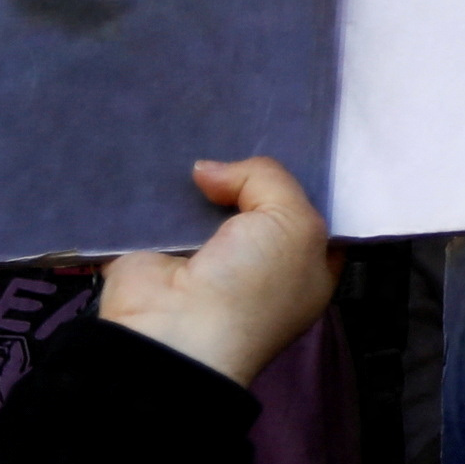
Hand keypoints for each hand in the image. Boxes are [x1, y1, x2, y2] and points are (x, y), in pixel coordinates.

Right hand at [88, 158, 336, 390]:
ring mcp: (204, 259)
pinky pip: (157, 211)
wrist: (174, 333)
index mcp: (306, 264)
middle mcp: (258, 263)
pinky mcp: (154, 255)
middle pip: (256, 200)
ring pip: (206, 202)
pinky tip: (156, 158)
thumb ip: (268, 180)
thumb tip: (208, 172)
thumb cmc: (253, 284)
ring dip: (199, 175)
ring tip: (194, 137)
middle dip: (246, 170)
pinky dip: (154, 191)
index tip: (290, 141)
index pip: (310, 212)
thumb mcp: (293, 223)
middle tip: (236, 131)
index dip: (301, 178)